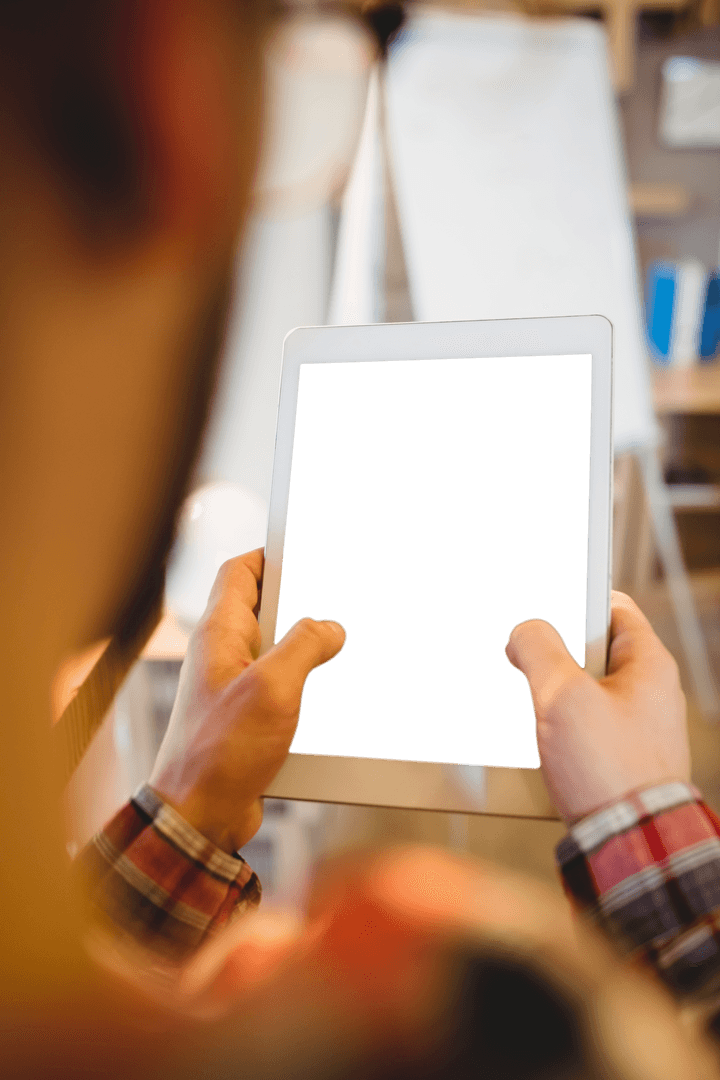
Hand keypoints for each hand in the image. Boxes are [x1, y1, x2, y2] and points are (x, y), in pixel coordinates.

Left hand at [149, 549, 345, 852]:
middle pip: (265, 610)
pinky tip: (335, 693)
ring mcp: (235, 686)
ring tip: (346, 647)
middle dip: (303, 603)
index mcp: (219, 634)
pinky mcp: (250, 718)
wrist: (199, 818)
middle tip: (340, 599)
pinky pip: (283, 687)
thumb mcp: (272, 689)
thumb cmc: (219, 753)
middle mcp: (223, 655)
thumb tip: (329, 627)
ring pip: (278, 651)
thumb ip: (304, 647)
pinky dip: (308, 684)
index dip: (273, 555)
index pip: (241, 572)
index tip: (309, 551)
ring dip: (310, 650)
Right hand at [505, 590, 689, 823]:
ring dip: (553, 693)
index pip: (612, 606)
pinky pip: (585, 725)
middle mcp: (649, 692)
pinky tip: (537, 738)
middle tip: (525, 661)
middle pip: (592, 650)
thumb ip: (538, 651)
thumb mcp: (562, 697)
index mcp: (649, 664)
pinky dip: (560, 725)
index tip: (542, 603)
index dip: (573, 600)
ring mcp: (637, 725)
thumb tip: (524, 634)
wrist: (629, 845)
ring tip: (528, 703)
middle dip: (554, 653)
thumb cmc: (609, 771)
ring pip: (585, 689)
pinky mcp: (620, 756)